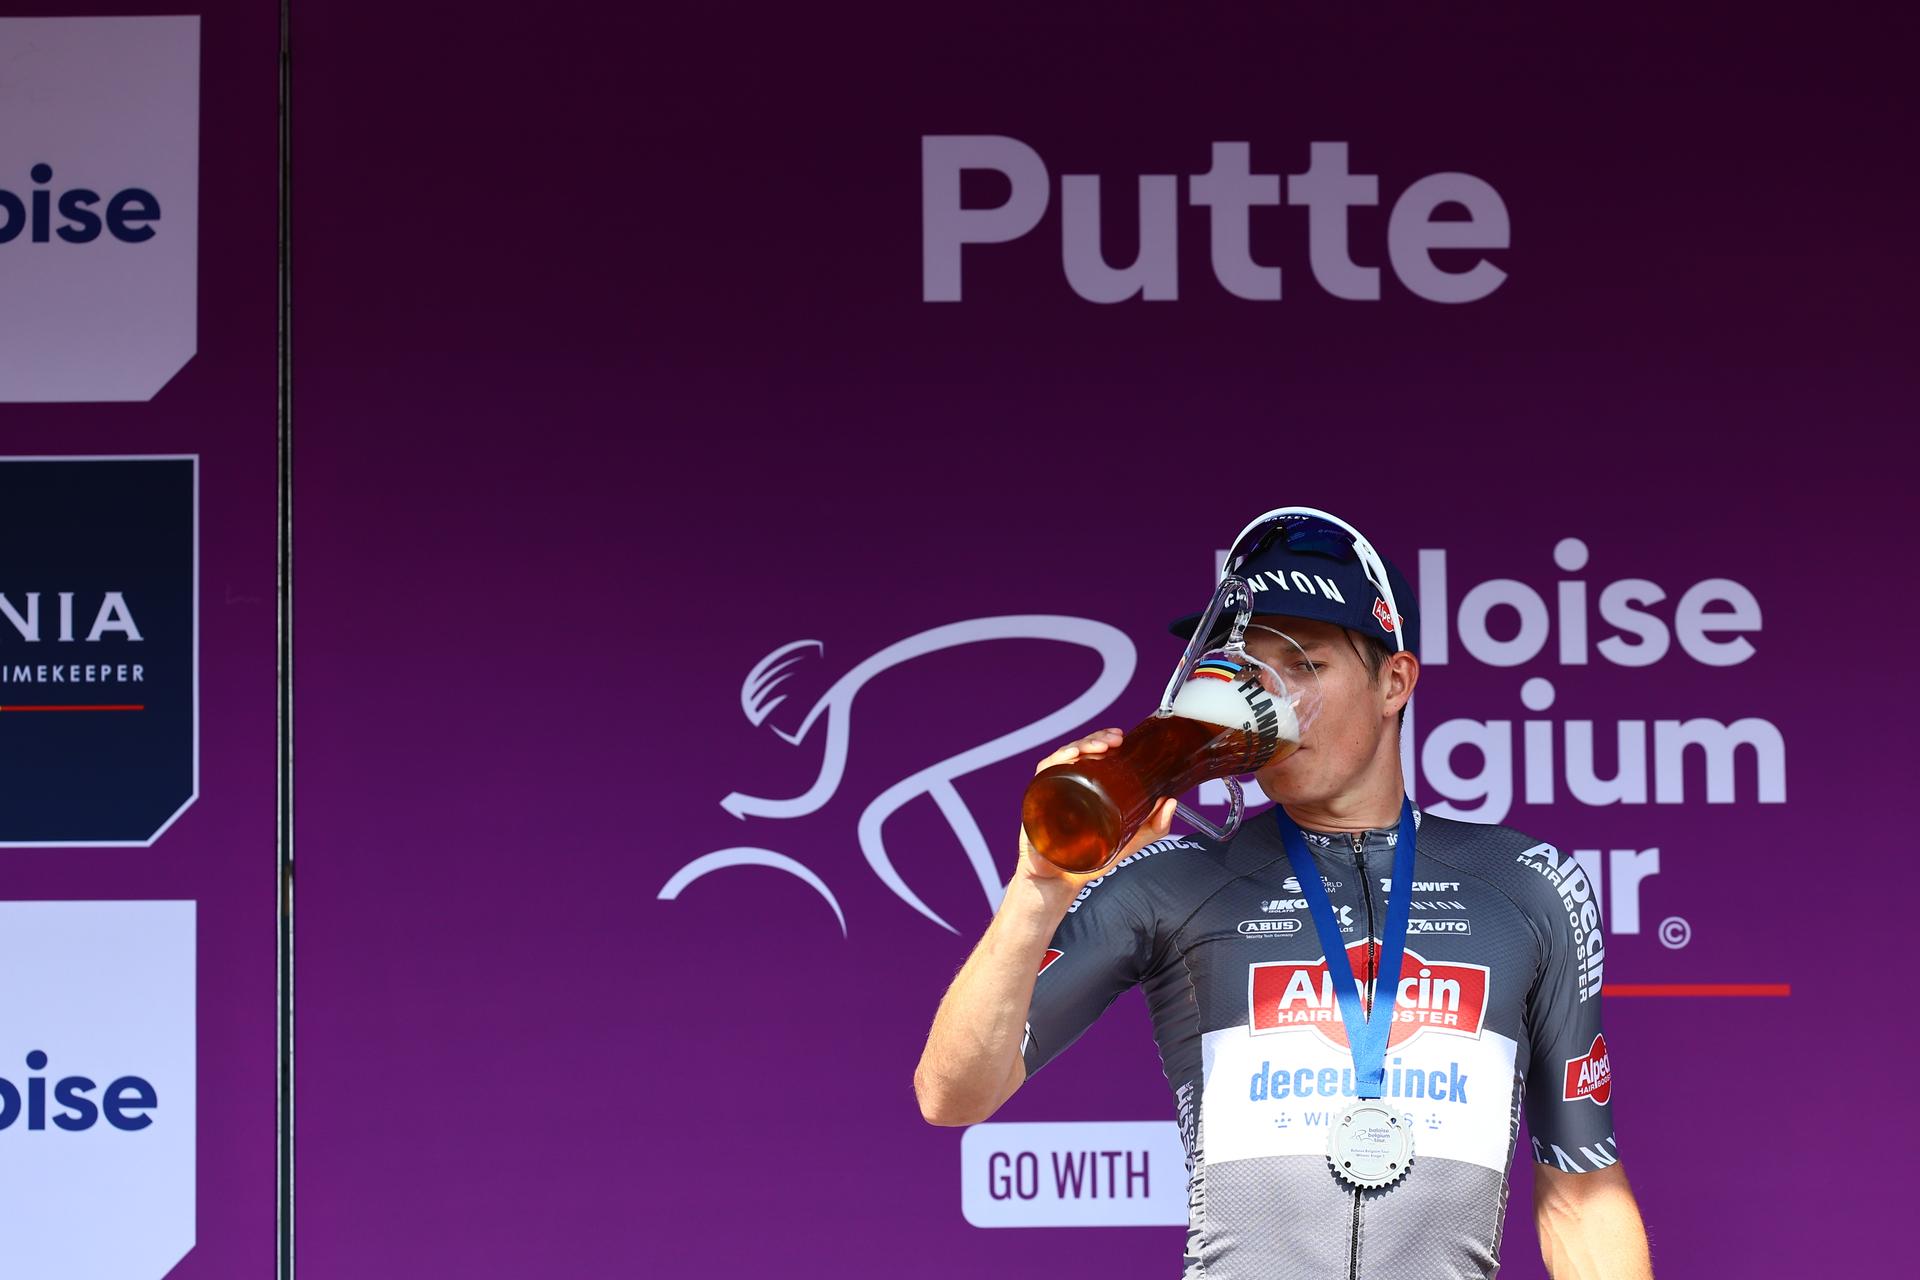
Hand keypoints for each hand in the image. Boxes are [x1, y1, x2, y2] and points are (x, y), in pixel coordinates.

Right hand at [1015, 727, 1178, 887]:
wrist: (1063, 882)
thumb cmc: (1090, 859)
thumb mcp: (1131, 840)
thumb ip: (1154, 825)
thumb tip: (1171, 802)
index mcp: (1087, 785)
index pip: (1094, 752)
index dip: (1105, 738)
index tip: (1121, 738)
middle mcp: (1069, 783)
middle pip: (1079, 749)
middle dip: (1097, 738)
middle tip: (1115, 740)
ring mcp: (1052, 789)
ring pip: (1062, 756)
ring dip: (1081, 745)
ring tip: (1099, 747)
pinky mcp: (1038, 799)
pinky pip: (1044, 772)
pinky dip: (1056, 760)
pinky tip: (1071, 757)